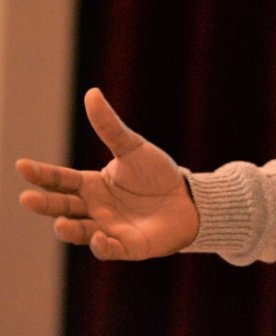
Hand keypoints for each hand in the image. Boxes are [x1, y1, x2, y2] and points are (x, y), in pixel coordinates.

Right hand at [16, 88, 198, 260]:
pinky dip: (103, 246)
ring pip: (81, 232)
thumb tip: (91, 93)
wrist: (186, 199)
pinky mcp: (128, 246)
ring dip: (69, 229)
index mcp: (91, 185)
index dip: (41, 174)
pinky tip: (99, 238)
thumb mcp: (132, 147)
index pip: (61, 180)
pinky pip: (111, 249)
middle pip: (63, 207)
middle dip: (45, 204)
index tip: (21, 165)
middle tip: (27, 198)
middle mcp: (94, 209)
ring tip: (59, 223)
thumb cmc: (155, 174)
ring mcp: (108, 229)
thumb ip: (110, 126)